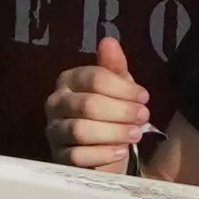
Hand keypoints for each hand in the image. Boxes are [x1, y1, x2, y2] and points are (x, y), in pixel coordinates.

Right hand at [42, 39, 154, 172]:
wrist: (101, 150)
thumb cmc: (109, 113)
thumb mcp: (116, 88)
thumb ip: (113, 66)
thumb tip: (108, 41)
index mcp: (69, 81)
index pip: (93, 78)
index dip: (122, 88)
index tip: (144, 97)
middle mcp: (55, 103)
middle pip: (88, 104)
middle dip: (121, 111)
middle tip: (143, 116)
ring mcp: (54, 131)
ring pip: (80, 131)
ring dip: (114, 132)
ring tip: (135, 134)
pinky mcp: (57, 157)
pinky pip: (77, 156)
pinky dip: (102, 154)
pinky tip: (120, 152)